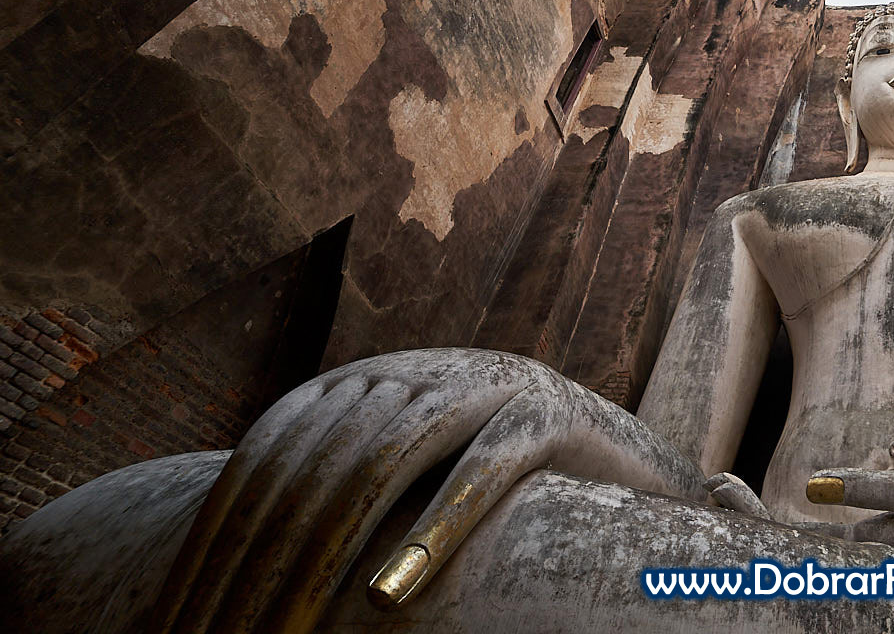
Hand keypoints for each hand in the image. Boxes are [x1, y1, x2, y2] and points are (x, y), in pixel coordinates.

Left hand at [145, 348, 704, 633]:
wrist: (624, 460)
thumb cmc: (495, 488)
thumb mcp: (401, 479)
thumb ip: (328, 493)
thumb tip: (215, 574)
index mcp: (368, 380)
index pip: (268, 453)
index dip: (220, 538)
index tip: (184, 623)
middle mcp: (419, 370)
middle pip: (318, 464)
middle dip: (265, 565)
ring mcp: (486, 384)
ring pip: (387, 461)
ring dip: (330, 552)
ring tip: (293, 631)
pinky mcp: (548, 415)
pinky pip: (482, 470)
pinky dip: (432, 529)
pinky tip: (393, 589)